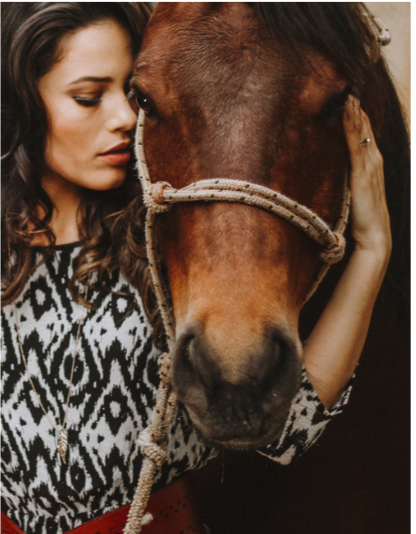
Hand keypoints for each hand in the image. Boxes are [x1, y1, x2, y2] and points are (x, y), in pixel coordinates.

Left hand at [343, 96, 391, 257]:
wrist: (375, 234)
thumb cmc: (364, 217)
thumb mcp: (356, 193)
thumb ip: (349, 179)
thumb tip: (337, 172)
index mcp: (372, 164)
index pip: (365, 134)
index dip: (358, 116)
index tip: (350, 99)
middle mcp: (374, 161)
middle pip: (366, 128)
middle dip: (357, 108)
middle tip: (349, 88)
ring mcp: (370, 166)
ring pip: (362, 132)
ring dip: (355, 112)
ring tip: (348, 93)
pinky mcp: (362, 173)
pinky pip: (356, 144)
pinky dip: (352, 127)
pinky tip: (347, 113)